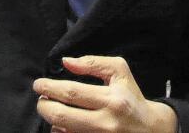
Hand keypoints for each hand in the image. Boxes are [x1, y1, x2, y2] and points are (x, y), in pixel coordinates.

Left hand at [34, 56, 177, 132]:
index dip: (49, 87)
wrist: (150, 129)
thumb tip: (66, 62)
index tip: (38, 84)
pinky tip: (61, 125)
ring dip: (50, 120)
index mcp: (112, 99)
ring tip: (50, 109)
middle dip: (44, 106)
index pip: (72, 93)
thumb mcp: (119, 72)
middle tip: (41, 98)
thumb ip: (93, 63)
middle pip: (61, 116)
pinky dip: (60, 132)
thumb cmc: (131, 97)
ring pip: (62, 131)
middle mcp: (106, 123)